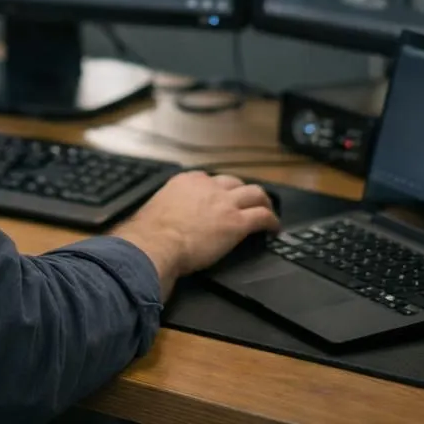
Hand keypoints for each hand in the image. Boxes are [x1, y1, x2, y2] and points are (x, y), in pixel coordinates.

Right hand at [111, 173, 278, 297]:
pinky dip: (271, 221)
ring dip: (264, 201)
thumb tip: (166, 218)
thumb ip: (169, 207)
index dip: (219, 189)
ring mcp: (224, 203)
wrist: (156, 244)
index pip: (210, 179)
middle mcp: (208, 186)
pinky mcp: (237, 222)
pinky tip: (274, 228)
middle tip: (248, 202)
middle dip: (243, 192)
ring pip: (255, 193)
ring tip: (268, 210)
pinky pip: (262, 216)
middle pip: (235, 182)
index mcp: (186, 181)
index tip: (221, 198)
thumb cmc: (149, 234)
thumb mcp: (158, 208)